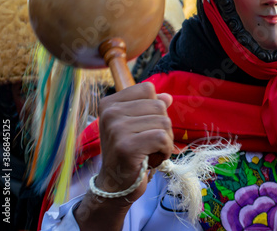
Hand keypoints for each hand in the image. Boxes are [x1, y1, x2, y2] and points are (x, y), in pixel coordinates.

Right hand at [74, 82, 173, 230]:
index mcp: (110, 103)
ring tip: (149, 151)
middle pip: (159, 106)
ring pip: (164, 122)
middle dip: (162, 127)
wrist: (115, 186)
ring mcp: (116, 129)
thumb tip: (167, 97)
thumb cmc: (129, 153)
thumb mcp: (138, 125)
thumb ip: (150, 108)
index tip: (143, 127)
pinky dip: (165, 150)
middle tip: (149, 144)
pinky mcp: (126, 146)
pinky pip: (163, 138)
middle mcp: (110, 112)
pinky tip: (153, 158)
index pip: (148, 89)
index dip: (155, 109)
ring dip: (165, 141)